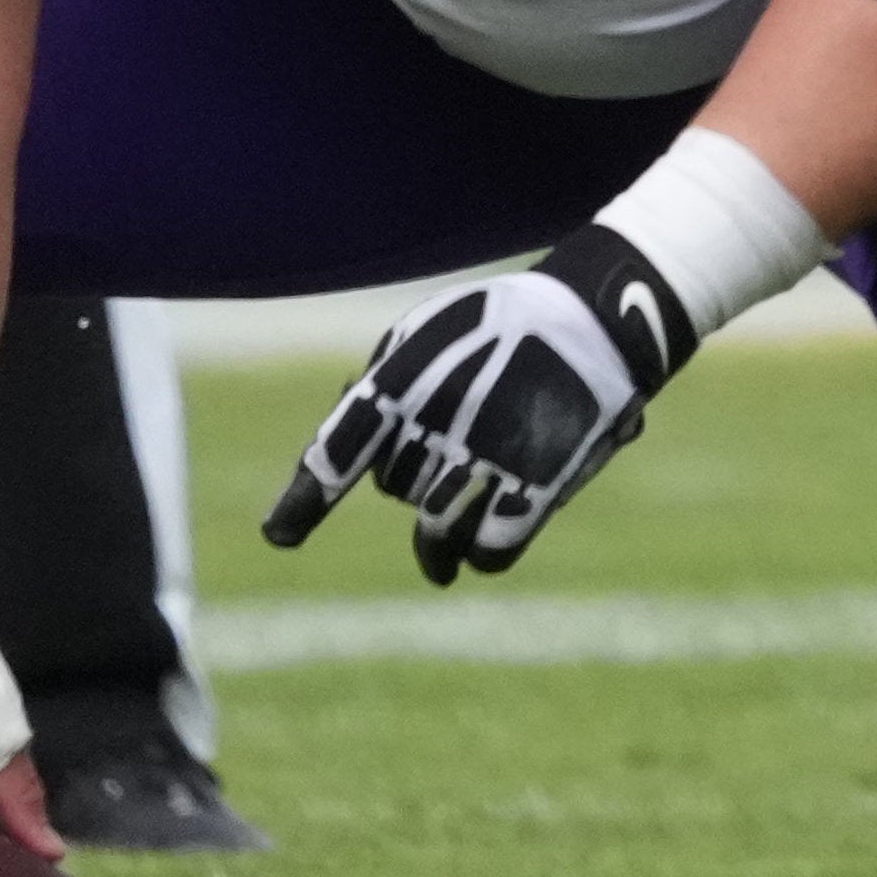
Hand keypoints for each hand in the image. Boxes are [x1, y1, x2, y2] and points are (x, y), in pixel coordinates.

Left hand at [258, 235, 696, 581]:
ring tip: (440, 559)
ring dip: (435, 549)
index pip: (339, 448)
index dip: (305, 499)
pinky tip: (475, 552)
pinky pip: (490, 552)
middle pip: (396, 489)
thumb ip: (378, 387)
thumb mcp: (426, 330)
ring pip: (436, 535)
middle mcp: (439, 422)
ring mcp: (489, 457)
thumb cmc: (500, 324)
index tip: (279, 536)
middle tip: (448, 455)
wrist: (598, 317)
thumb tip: (342, 456)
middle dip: (411, 482)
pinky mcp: (538, 487)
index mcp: (404, 379)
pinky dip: (477, 557)